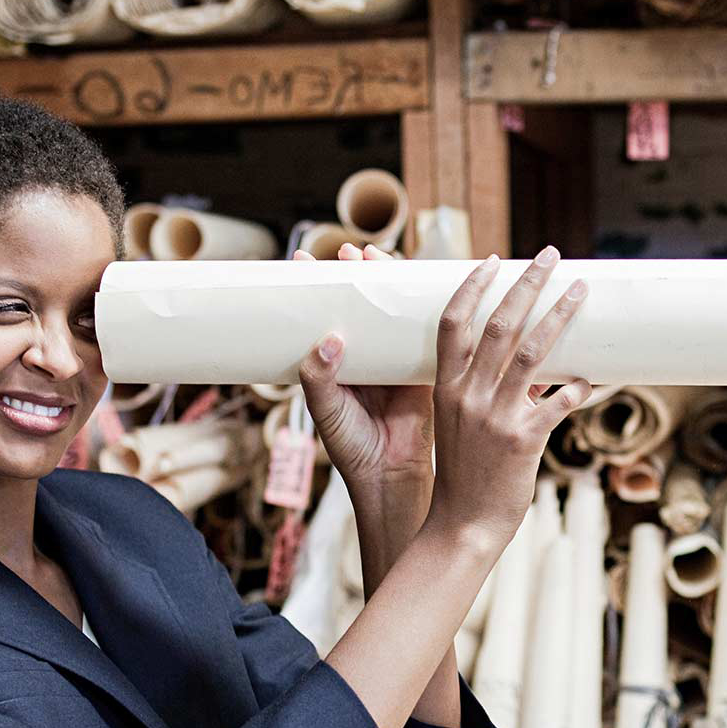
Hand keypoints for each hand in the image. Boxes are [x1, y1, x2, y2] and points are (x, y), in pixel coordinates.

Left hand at [296, 242, 435, 492]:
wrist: (393, 476)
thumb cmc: (353, 449)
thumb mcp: (326, 412)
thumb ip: (319, 378)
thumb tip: (328, 340)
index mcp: (334, 364)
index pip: (321, 315)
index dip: (313, 287)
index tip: (303, 259)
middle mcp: (364, 356)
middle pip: (357, 304)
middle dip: (352, 274)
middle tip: (347, 251)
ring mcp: (392, 358)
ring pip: (389, 311)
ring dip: (385, 281)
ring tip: (376, 254)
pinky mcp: (422, 365)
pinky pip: (423, 329)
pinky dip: (421, 305)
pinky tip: (418, 282)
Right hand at [425, 247, 591, 550]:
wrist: (463, 525)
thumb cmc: (463, 475)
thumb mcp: (459, 426)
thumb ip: (483, 392)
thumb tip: (530, 372)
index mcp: (447, 388)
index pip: (453, 323)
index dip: (472, 287)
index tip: (493, 260)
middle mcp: (468, 396)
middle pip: (499, 324)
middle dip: (527, 284)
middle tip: (549, 255)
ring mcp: (496, 417)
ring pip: (534, 352)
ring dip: (560, 315)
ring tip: (580, 290)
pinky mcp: (524, 440)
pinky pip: (559, 401)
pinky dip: (578, 386)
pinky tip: (592, 377)